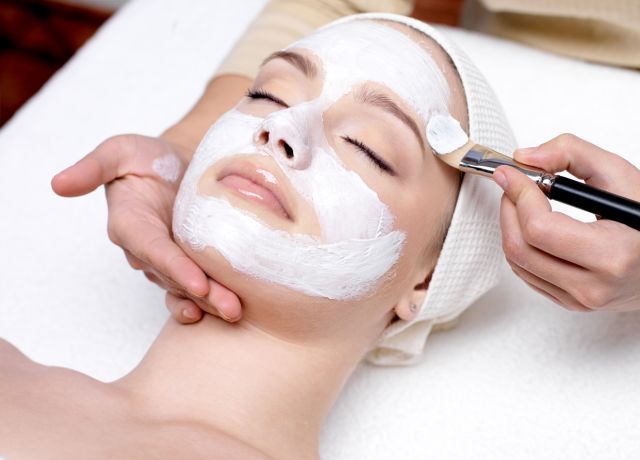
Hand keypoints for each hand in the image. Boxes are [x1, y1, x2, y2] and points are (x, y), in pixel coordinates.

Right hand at [51, 134, 241, 322]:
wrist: (178, 164)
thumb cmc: (148, 157)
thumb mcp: (121, 151)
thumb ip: (95, 167)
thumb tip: (58, 184)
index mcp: (129, 224)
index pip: (152, 249)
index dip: (173, 267)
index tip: (198, 282)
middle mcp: (145, 249)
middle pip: (174, 276)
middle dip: (202, 294)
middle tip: (230, 308)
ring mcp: (166, 260)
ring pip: (186, 287)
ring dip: (211, 302)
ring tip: (233, 312)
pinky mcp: (186, 264)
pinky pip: (192, 289)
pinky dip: (207, 302)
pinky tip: (223, 312)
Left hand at [494, 133, 639, 311]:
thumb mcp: (619, 175)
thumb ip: (572, 154)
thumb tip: (525, 158)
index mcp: (612, 255)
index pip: (540, 228)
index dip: (519, 195)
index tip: (511, 173)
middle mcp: (593, 286)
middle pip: (521, 247)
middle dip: (508, 209)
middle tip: (512, 185)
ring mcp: (579, 299)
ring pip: (517, 262)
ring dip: (509, 226)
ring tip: (521, 202)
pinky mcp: (569, 302)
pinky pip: (526, 274)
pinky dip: (520, 245)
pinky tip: (530, 226)